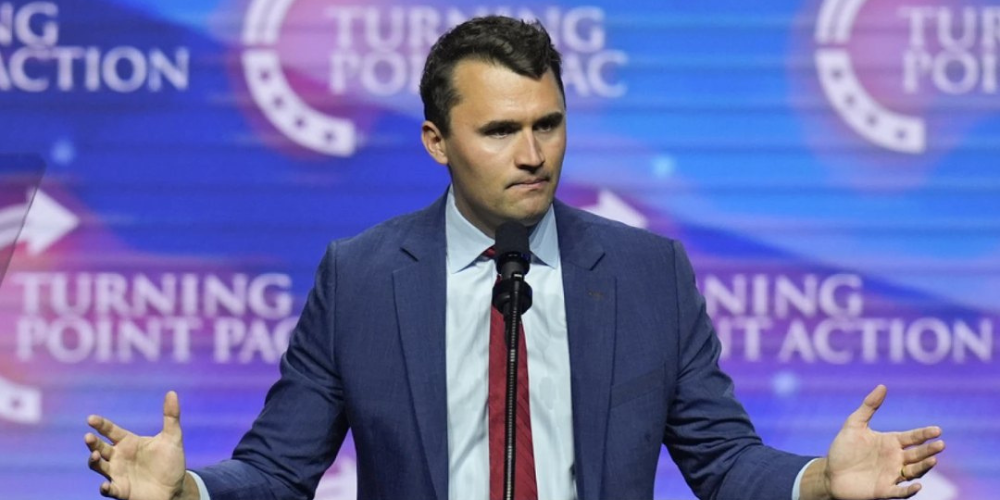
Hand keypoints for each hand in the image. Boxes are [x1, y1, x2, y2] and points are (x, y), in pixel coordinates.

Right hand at [85, 391, 188, 498]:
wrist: (175, 487)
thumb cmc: (171, 462)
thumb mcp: (173, 438)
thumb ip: (171, 416)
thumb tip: (172, 392)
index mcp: (128, 442)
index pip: (110, 430)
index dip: (100, 424)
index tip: (91, 419)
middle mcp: (119, 457)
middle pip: (100, 447)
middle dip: (92, 443)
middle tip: (88, 437)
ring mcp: (118, 473)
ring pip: (99, 466)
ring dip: (94, 461)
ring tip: (96, 455)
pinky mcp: (121, 490)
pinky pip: (108, 489)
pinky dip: (105, 487)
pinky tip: (106, 485)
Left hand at [823, 385, 944, 499]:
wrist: (830, 472)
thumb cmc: (843, 449)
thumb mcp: (854, 425)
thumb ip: (868, 406)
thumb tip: (882, 386)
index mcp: (891, 442)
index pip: (913, 437)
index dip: (925, 434)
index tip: (937, 430)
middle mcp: (896, 458)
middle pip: (918, 454)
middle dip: (930, 450)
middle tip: (940, 444)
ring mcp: (892, 475)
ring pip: (914, 471)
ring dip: (924, 467)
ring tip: (933, 460)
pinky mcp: (884, 490)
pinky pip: (900, 492)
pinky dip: (909, 490)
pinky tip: (916, 485)